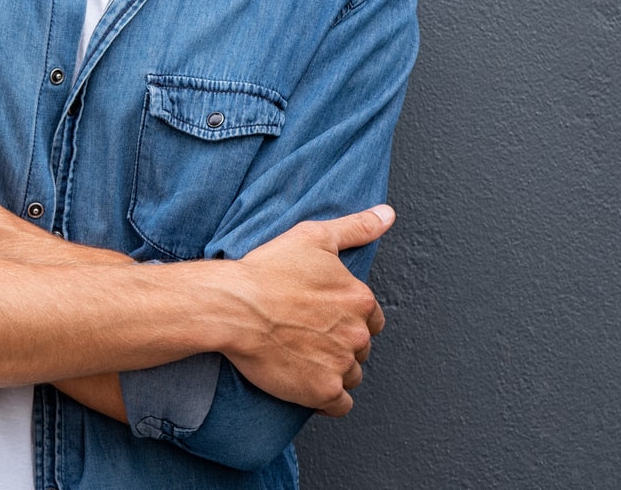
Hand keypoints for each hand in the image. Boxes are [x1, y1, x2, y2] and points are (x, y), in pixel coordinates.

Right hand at [219, 206, 392, 416]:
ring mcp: (341, 365)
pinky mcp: (323, 391)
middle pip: (360, 348)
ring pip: (351, 375)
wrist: (233, 306)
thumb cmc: (267, 270)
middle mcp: (357, 334)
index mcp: (360, 300)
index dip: (345, 317)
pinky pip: (339, 405)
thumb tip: (386, 214)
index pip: (369, 318)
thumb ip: (356, 227)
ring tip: (301, 356)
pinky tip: (306, 382)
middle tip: (305, 334)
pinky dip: (327, 398)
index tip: (319, 315)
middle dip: (339, 344)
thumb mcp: (313, 237)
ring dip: (333, 370)